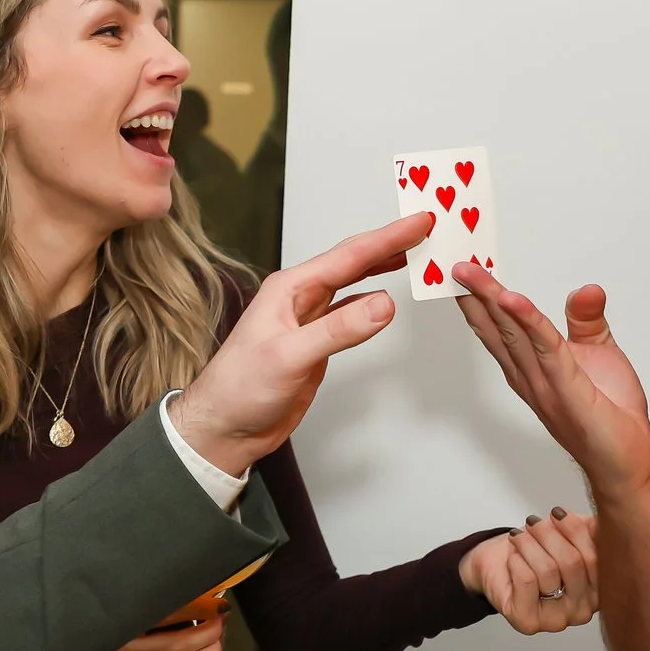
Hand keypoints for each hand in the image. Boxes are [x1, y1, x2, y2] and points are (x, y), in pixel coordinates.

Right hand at [73, 613, 223, 650]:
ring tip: (213, 640)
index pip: (169, 619)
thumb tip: (189, 591)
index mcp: (115, 629)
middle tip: (222, 621)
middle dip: (210, 636)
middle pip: (180, 650)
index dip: (200, 611)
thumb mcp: (109, 603)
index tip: (218, 603)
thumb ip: (145, 599)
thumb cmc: (78, 620)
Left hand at [171, 212, 436, 476]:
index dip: (387, 238)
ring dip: (381, 268)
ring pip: (352, 284)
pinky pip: (350, 313)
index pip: (348, 257)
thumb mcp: (290, 356)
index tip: (419, 223)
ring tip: (412, 252)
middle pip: (352, 262)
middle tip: (424, 227)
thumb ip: (338, 330)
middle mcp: (299, 298)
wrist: (225, 428)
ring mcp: (307, 320)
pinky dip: (372, 303)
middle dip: (389, 243)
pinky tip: (386, 298)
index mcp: (289, 289)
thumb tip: (384, 304)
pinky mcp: (314, 344)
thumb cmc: (239, 389)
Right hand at [454, 268, 649, 499]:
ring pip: (512, 334)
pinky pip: (546, 349)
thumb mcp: (600, 352)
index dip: (480, 298)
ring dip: (489, 300)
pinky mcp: (568, 391)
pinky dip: (528, 321)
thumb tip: (587, 289)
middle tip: (452, 262)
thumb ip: (586, 320)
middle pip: (496, 327)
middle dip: (473, 293)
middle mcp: (529, 377)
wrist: (626, 462)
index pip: (500, 328)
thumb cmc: (611, 416)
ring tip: (471, 272)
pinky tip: (512, 299)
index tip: (464, 269)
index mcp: (532, 368)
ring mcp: (544, 385)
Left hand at [460, 509, 598, 633]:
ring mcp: (557, 620)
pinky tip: (513, 557)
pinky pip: (527, 580)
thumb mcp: (568, 535)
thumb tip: (604, 522)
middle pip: (573, 563)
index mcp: (600, 590)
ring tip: (519, 536)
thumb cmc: (534, 554)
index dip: (576, 531)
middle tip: (533, 522)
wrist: (496, 566)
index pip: (597, 557)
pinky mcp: (528, 621)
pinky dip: (517, 560)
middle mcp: (583, 610)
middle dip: (549, 535)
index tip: (558, 513)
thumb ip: (591, 529)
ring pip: (547, 570)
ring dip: (529, 545)